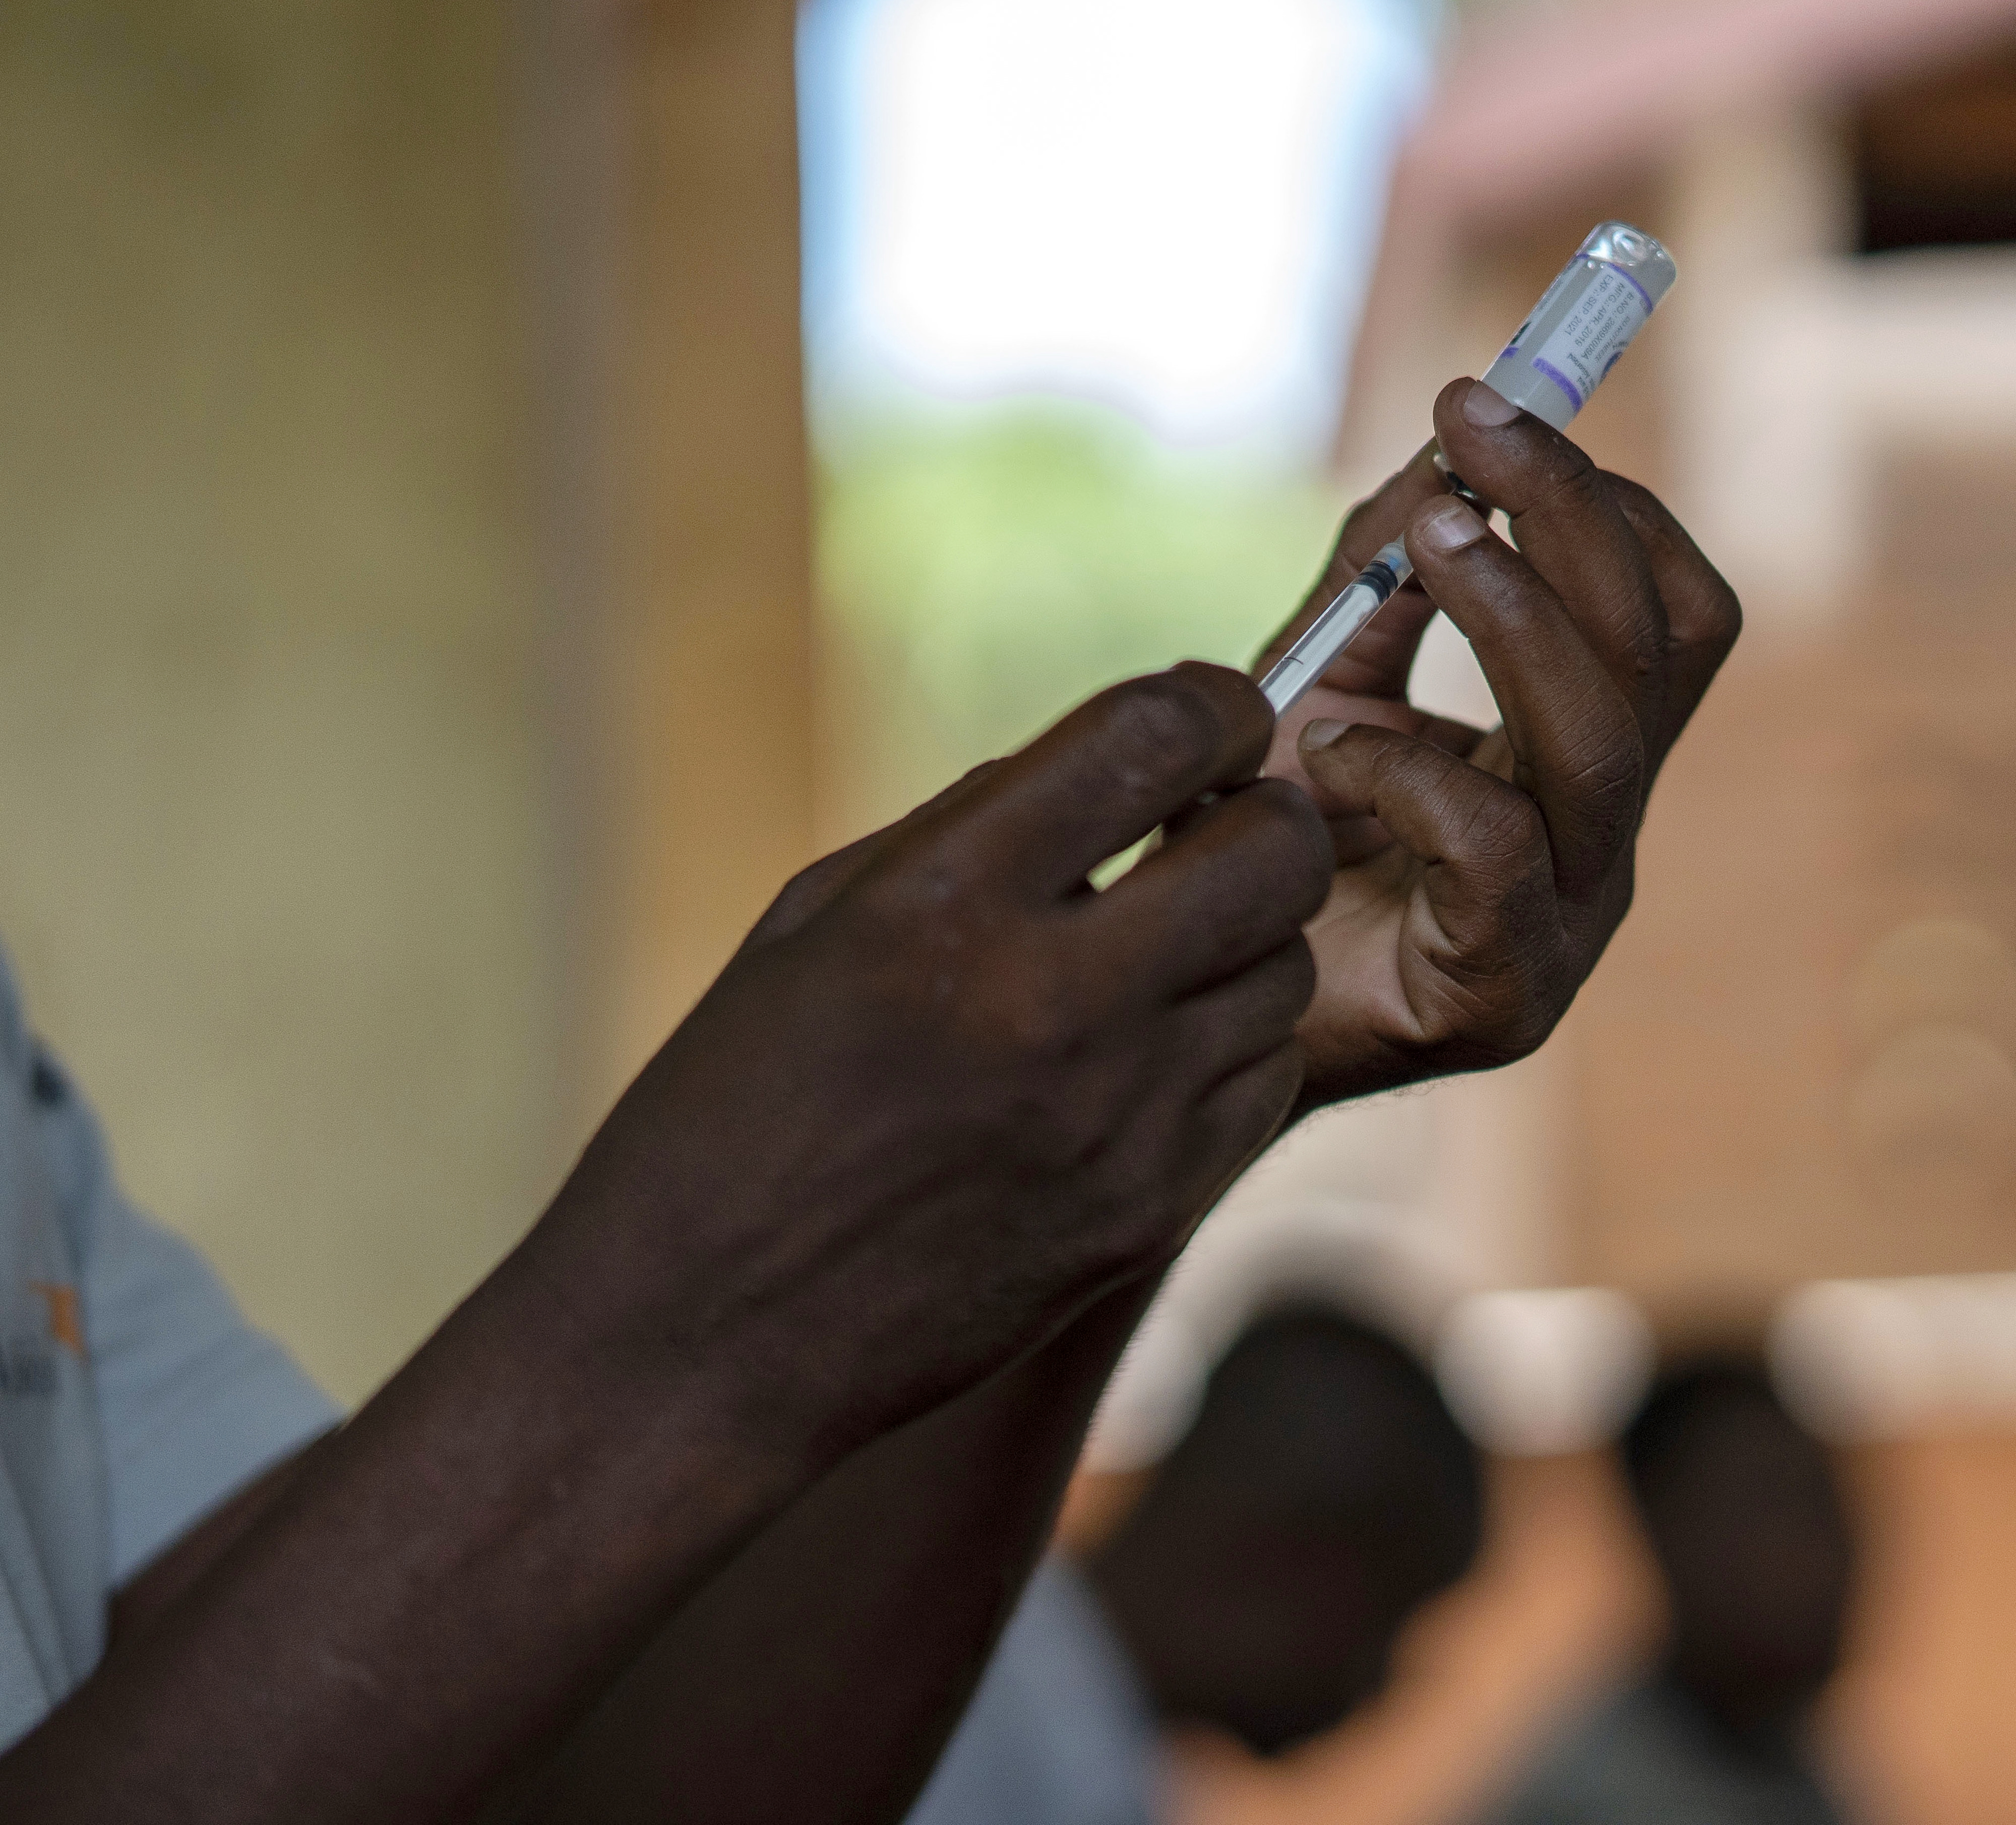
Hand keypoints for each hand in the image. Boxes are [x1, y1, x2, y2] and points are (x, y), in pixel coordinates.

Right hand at [530, 664, 1331, 1462]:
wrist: (701, 1339)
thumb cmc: (732, 1110)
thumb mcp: (814, 926)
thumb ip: (967, 830)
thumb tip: (1115, 765)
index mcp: (942, 902)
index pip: (1157, 735)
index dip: (1214, 703)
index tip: (1212, 717)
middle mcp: (1049, 1000)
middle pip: (1274, 849)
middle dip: (1261, 815)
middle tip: (1210, 829)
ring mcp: (1116, 1117)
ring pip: (1286, 968)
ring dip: (1243, 939)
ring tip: (1161, 953)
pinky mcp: (1150, 1211)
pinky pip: (1267, 1082)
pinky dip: (1231, 1046)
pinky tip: (1153, 1051)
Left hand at [1256, 378, 1741, 1110]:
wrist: (1191, 1019)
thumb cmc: (1268, 854)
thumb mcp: (1325, 685)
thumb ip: (1382, 583)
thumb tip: (1438, 448)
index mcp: (1586, 760)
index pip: (1672, 613)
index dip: (1607, 502)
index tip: (1494, 406)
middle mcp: (1601, 838)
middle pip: (1657, 654)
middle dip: (1569, 518)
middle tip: (1472, 428)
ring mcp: (1566, 923)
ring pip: (1601, 744)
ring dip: (1513, 613)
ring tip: (1428, 533)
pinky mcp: (1503, 994)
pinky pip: (1495, 851)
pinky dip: (1410, 773)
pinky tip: (1331, 759)